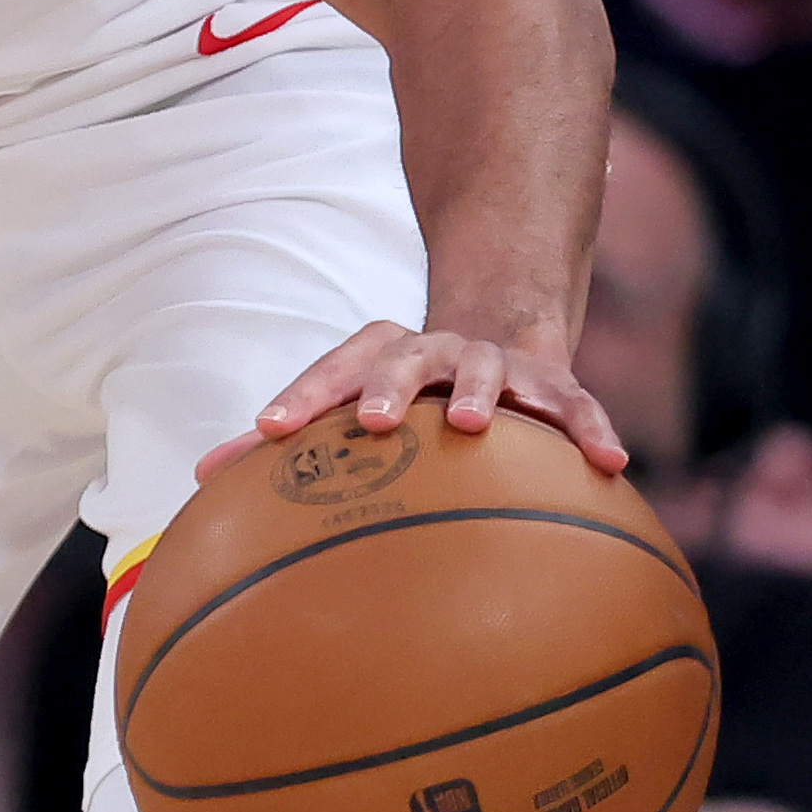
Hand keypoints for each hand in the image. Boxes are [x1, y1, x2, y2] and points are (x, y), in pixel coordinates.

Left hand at [200, 315, 626, 480]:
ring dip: (475, 390)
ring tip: (470, 423)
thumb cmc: (400, 392)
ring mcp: (495, 364)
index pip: (329, 369)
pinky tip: (610, 465)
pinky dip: (591, 430)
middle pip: (401, 358)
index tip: (269, 431)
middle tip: (371, 422)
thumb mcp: (352, 404)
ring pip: (485, 368)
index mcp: (376, 356)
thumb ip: (289, 441)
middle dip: (382, 386)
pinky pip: (578, 406)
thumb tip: (201, 481)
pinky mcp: (555, 384)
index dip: (299, 397)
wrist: (495, 330)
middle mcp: (433, 351)